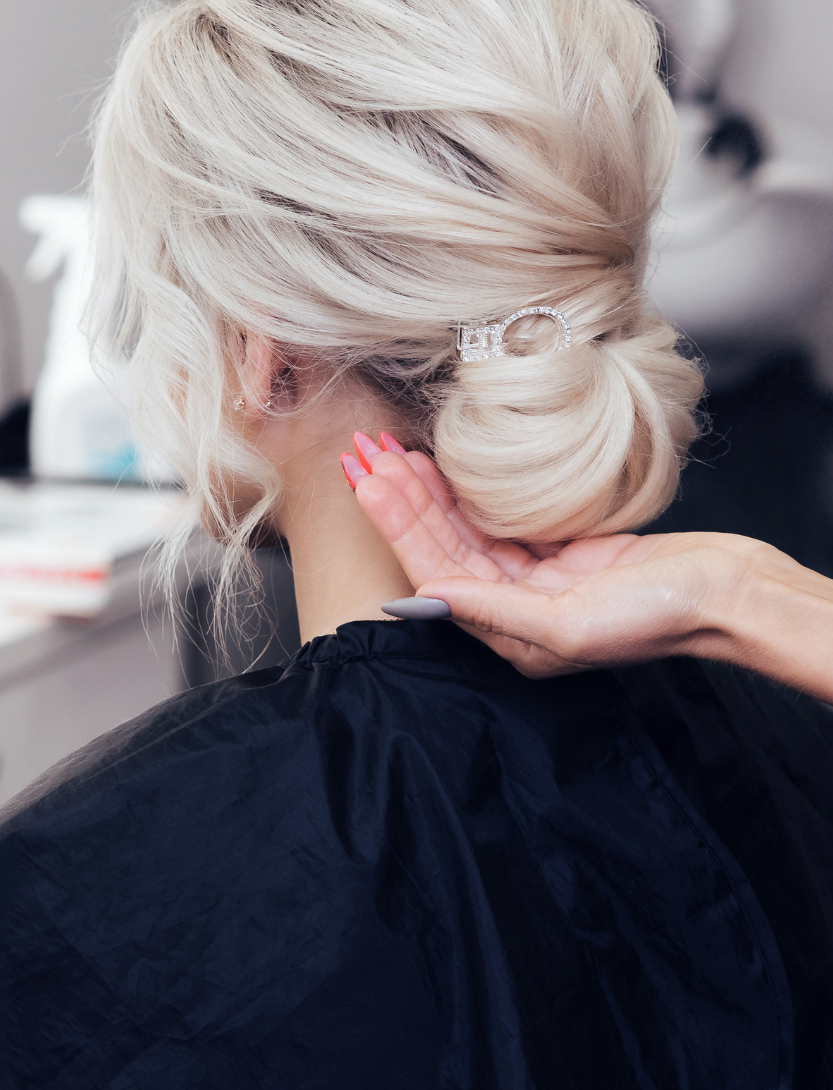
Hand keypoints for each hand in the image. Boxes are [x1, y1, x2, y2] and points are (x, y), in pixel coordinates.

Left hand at [344, 433, 832, 690]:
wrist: (725, 591)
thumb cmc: (659, 616)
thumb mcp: (571, 624)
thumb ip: (498, 612)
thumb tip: (431, 595)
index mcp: (509, 635)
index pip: (435, 573)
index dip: (398, 526)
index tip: (369, 483)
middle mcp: (512, 609)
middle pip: (440, 547)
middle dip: (400, 502)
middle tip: (366, 454)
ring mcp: (534, 580)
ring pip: (463, 531)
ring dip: (426, 494)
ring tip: (390, 455)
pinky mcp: (558, 554)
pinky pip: (496, 520)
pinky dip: (466, 494)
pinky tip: (441, 468)